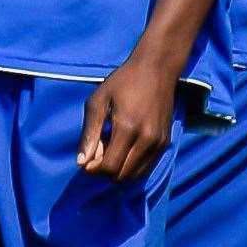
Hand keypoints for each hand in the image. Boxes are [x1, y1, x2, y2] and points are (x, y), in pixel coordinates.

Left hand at [77, 50, 177, 180]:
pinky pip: (147, 167)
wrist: (156, 70)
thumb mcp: (98, 101)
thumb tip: (81, 162)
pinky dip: (132, 167)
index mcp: (128, 128)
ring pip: (135, 175)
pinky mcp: (166, 143)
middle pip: (122, 175)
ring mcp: (159, 143)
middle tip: (96, 154)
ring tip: (108, 151)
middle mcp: (147, 140)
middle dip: (105, 171)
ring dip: (119, 171)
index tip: (85, 161)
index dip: (94, 169)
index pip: (110, 167)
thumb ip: (90, 133)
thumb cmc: (122, 82)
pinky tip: (122, 151)